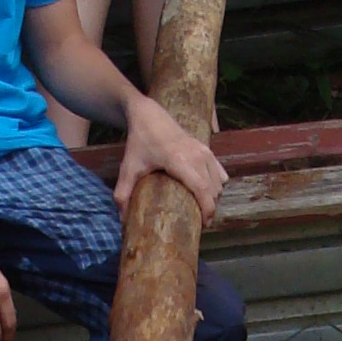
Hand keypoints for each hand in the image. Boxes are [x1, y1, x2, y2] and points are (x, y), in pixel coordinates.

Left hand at [115, 97, 225, 220]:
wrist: (150, 115)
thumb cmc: (140, 142)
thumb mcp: (128, 168)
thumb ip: (123, 193)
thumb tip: (122, 219)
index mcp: (180, 161)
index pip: (203, 190)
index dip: (207, 210)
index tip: (204, 225)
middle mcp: (197, 156)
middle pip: (213, 189)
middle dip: (209, 207)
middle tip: (198, 221)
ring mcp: (204, 151)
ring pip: (219, 182)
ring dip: (213, 197)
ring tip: (202, 208)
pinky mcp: (207, 148)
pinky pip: (220, 172)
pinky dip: (216, 184)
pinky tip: (207, 192)